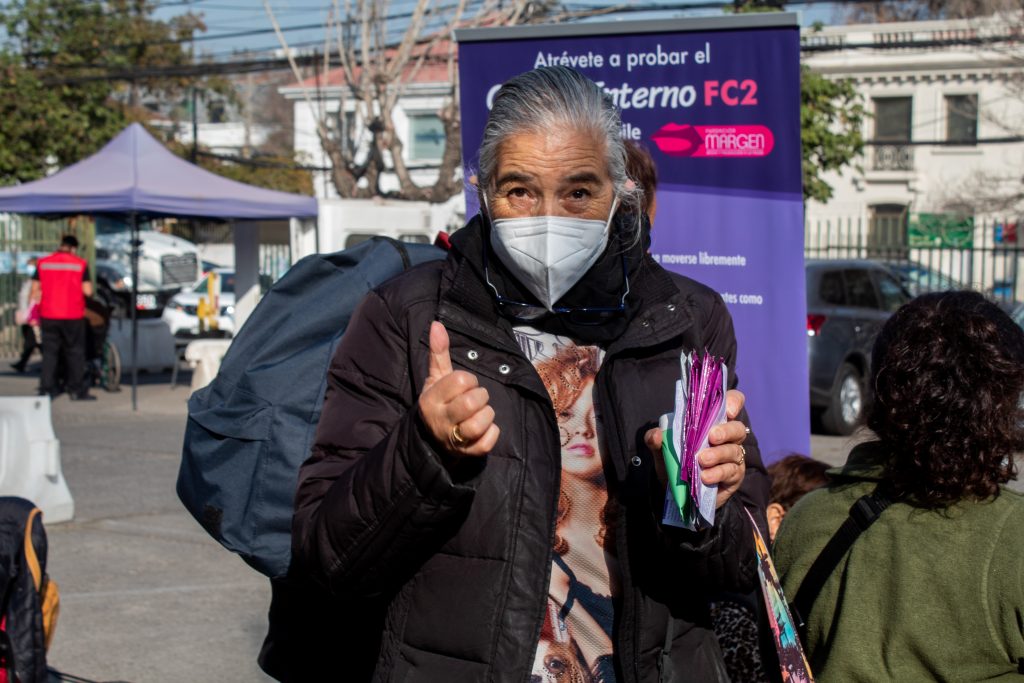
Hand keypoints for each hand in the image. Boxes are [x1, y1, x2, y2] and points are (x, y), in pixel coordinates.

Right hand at [418, 322, 499, 457]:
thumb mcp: (436, 378)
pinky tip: (485, 429)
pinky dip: (492, 433)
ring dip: (487, 415)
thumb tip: (437, 324)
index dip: (468, 380)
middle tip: (475, 399)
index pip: (461, 380)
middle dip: (481, 396)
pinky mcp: (468, 453)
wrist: (431, 439)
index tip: (463, 386)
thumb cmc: (439, 402)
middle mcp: (440, 420)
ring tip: (480, 414)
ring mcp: (454, 439)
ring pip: (480, 423)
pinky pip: (488, 442)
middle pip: (472, 402)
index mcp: (431, 399)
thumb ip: (439, 352)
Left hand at [643, 389, 747, 509]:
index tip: (728, 410)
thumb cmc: (675, 460)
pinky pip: (731, 472)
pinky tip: (705, 477)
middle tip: (711, 437)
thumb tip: (656, 435)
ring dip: (718, 454)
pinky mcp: (733, 476)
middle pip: (738, 428)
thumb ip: (657, 439)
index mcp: (713, 422)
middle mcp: (727, 437)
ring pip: (734, 451)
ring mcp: (733, 457)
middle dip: (726, 431)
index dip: (734, 402)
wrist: (677, 491)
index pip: (732, 403)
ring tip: (702, 460)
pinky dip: (717, 473)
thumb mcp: (662, 448)